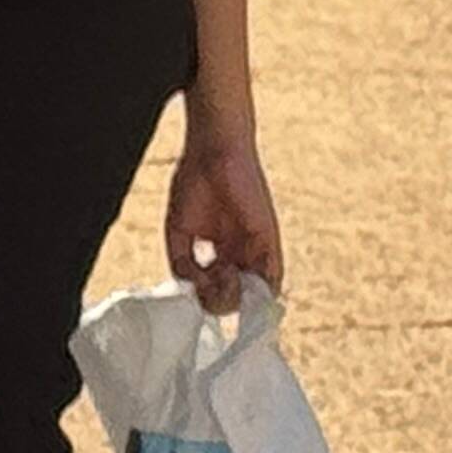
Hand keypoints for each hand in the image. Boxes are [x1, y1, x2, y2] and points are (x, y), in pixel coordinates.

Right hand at [163, 120, 282, 312]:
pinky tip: (235, 283)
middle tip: (205, 286)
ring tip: (219, 281)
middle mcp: (240, 254)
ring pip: (256, 294)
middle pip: (236, 297)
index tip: (193, 290)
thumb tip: (193, 291)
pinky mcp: (269, 240)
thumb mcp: (178, 231)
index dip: (206, 298)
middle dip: (218, 301)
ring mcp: (255, 249)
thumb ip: (183, 263)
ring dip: (236, 298)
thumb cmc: (193, 182)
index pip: (217, 290)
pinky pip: (273, 278)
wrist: (212, 152)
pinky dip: (260, 292)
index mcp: (220, 251)